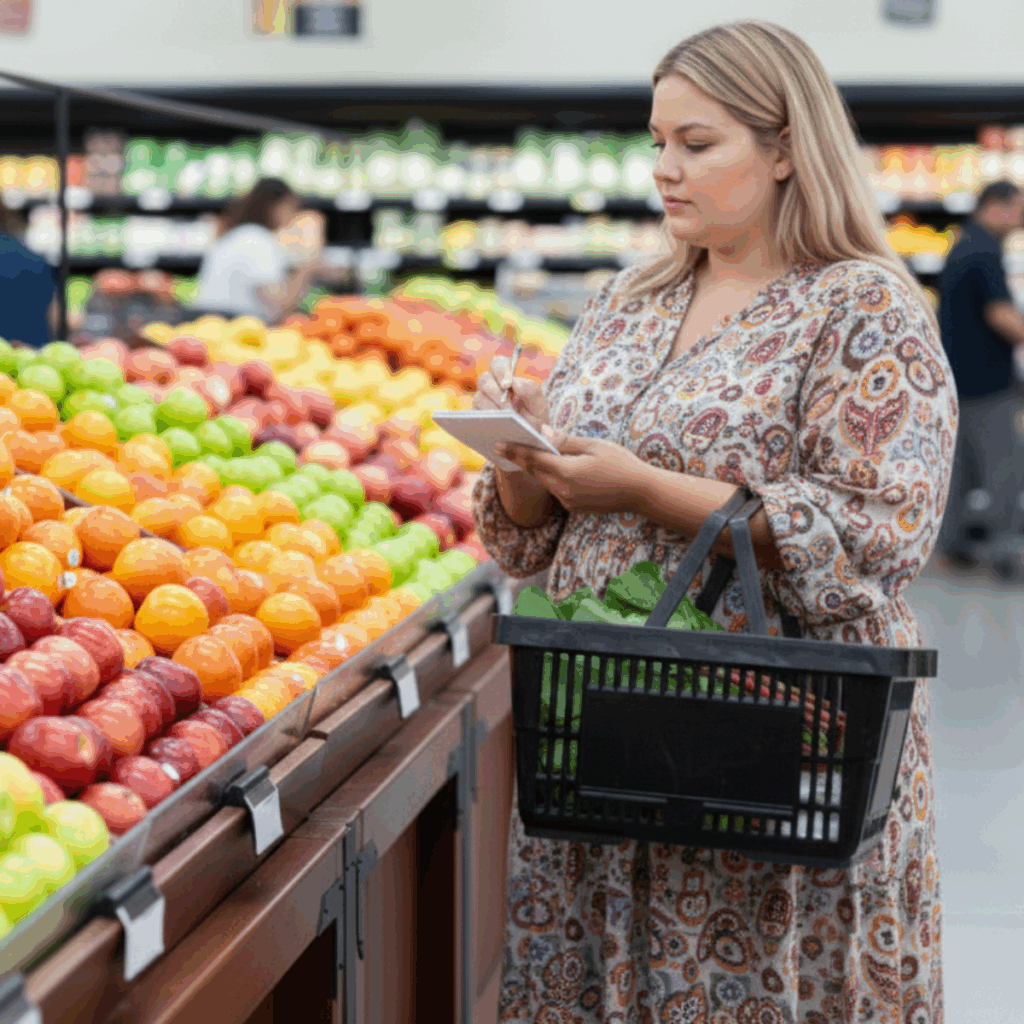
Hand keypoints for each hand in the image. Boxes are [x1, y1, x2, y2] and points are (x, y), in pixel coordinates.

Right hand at [473, 355, 550, 430]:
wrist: (528, 443)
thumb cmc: (534, 420)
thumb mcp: (539, 406)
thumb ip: (531, 390)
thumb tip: (515, 382)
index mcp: (507, 379)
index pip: (498, 363)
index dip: (501, 371)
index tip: (508, 385)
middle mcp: (491, 387)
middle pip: (484, 378)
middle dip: (494, 391)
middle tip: (506, 407)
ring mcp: (481, 402)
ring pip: (479, 398)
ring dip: (492, 409)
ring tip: (504, 421)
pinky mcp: (476, 418)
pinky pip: (474, 416)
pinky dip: (485, 421)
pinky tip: (495, 429)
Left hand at [497, 434, 650, 514]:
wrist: (641, 492)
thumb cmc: (621, 463)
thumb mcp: (594, 446)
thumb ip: (566, 441)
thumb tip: (543, 432)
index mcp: (568, 472)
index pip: (534, 459)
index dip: (514, 451)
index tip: (498, 444)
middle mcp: (564, 490)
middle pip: (536, 472)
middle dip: (520, 459)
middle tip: (504, 446)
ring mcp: (569, 501)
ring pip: (545, 482)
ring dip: (535, 469)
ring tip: (522, 455)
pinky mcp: (574, 507)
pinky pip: (556, 490)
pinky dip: (550, 478)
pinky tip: (548, 468)